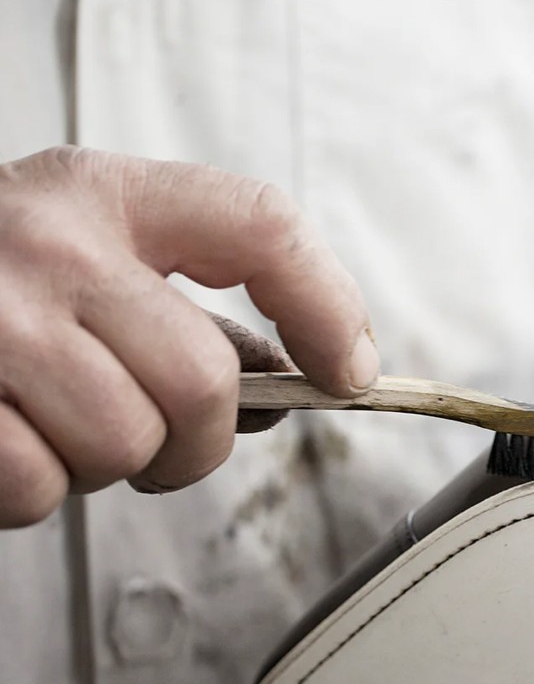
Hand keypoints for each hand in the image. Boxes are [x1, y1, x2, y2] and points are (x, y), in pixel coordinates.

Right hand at [0, 146, 375, 526]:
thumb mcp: (84, 249)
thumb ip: (185, 303)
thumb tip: (299, 378)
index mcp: (103, 194)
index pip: (260, 226)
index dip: (326, 305)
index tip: (349, 369)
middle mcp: (46, 244)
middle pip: (204, 379)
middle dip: (197, 436)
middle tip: (161, 435)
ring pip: (128, 443)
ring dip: (108, 462)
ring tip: (58, 420)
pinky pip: (37, 487)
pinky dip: (33, 489)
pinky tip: (7, 437)